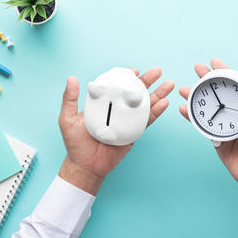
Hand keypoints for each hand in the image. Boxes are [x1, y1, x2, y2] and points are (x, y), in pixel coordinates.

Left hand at [58, 68, 173, 194]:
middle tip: (158, 71)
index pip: (116, 86)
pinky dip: (156, 111)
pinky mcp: (134, 132)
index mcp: (102, 103)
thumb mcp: (67, 119)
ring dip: (158, 94)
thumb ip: (69, 99)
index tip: (134, 71)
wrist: (86, 166)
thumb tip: (72, 78)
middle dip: (148, 81)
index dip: (126, 77)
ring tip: (169, 84)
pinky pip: (147, 120)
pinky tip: (164, 103)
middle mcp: (116, 109)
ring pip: (145, 104)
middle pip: (134, 92)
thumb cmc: (75, 143)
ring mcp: (126, 120)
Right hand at [179, 58, 237, 217]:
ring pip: (207, 107)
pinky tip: (183, 110)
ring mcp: (223, 125)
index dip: (226, 73)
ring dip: (195, 97)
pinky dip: (191, 117)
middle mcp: (235, 113)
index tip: (215, 62)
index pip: (236, 86)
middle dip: (207, 79)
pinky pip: (201, 125)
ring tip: (184, 89)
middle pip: (219, 92)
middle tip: (197, 68)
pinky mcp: (215, 137)